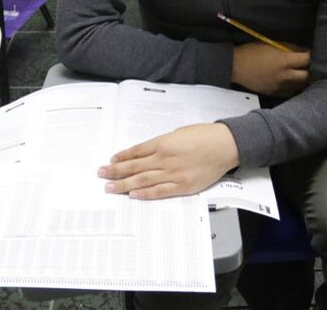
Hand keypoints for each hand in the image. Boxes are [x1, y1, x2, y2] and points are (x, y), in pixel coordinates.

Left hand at [98, 123, 239, 199]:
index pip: (136, 151)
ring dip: (124, 184)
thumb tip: (151, 152)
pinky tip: (132, 194)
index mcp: (163, 143)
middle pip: (134, 167)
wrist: (225, 146)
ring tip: (109, 187)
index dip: (122, 157)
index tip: (110, 160)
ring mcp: (173, 174)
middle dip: (115, 171)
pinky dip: (144, 194)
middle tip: (101, 174)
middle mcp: (164, 159)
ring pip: (142, 180)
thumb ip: (164, 143)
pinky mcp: (182, 186)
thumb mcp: (179, 133)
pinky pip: (159, 192)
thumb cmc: (205, 135)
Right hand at [231, 42, 311, 98]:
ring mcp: (280, 87)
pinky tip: (290, 81)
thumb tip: (306, 50)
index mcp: (284, 61)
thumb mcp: (273, 44)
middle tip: (310, 66)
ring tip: (301, 73)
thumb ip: (291, 48)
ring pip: (301, 86)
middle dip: (311, 70)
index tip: (313, 54)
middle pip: (308, 76)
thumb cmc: (254, 52)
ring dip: (303, 80)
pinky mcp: (275, 93)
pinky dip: (293, 87)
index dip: (313, 56)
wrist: (236, 66)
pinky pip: (291, 92)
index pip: (308, 60)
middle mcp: (285, 76)